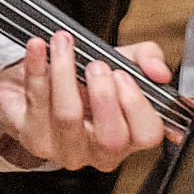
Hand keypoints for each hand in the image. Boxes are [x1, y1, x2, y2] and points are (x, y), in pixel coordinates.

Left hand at [0, 31, 174, 169]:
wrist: (37, 84)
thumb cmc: (85, 81)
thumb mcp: (122, 63)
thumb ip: (147, 59)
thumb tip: (159, 70)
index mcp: (128, 135)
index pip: (147, 135)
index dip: (137, 105)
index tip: (122, 75)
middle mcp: (100, 150)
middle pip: (111, 138)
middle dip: (104, 95)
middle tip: (96, 65)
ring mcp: (66, 149)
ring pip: (68, 117)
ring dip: (65, 72)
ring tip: (63, 44)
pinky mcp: (35, 139)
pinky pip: (36, 103)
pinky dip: (36, 68)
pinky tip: (38, 48)